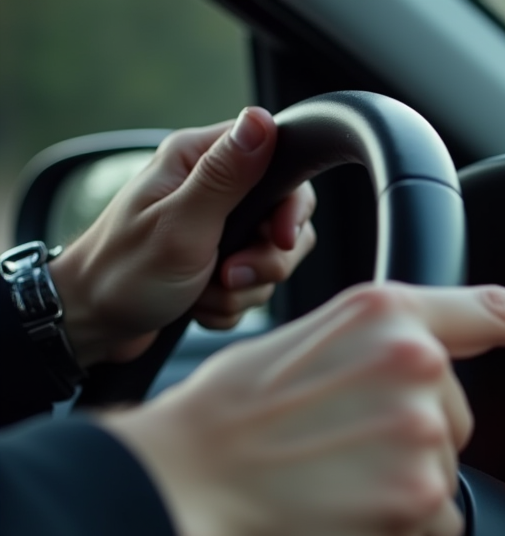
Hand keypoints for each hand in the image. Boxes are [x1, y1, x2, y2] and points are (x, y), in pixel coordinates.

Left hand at [49, 107, 316, 366]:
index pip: (280, 162)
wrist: (92, 324)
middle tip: (229, 275)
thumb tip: (260, 121)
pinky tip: (198, 304)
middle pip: (284, 220)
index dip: (291, 206)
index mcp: (199, 161)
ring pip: (271, 259)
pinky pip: (253, 286)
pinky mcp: (219, 262)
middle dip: (265, 260)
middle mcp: (211, 188)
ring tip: (203, 294)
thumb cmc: (123, 272)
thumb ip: (226, 175)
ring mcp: (217, 228)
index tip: (278, 238)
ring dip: (243, 289)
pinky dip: (230, 304)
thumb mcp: (181, 224)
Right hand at [100, 282, 504, 535]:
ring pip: (444, 479)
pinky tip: (344, 524)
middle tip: (335, 454)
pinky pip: (435, 532)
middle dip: (410, 444)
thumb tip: (406, 375)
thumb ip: (370, 351)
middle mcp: (417, 365)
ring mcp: (423, 435)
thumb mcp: (296, 344)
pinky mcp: (420, 501)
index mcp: (385, 317)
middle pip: (454, 420)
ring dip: (401, 494)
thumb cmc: (218, 425)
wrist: (176, 491)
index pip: (485, 312)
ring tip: (329, 489)